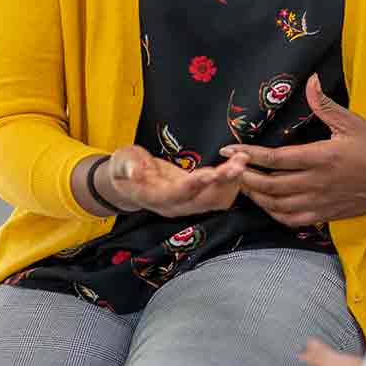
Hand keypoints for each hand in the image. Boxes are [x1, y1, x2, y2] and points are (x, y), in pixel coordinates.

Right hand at [103, 145, 247, 217]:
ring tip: (243, 159)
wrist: (128, 183)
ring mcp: (187, 204)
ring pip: (216, 201)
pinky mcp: (197, 198)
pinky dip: (232, 183)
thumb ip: (128, 167)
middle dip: (224, 182)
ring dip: (232, 182)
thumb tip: (135, 172)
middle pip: (204, 200)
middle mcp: (174, 206)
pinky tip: (238, 165)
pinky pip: (220, 197)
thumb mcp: (122, 162)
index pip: (177, 194)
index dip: (195, 185)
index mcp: (155, 197)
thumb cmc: (125, 168)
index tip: (212, 172)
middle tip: (240, 161)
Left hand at [221, 75, 365, 226]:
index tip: (230, 149)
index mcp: (322, 157)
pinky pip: (293, 219)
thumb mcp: (352, 122)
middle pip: (270, 185)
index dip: (249, 155)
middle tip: (232, 168)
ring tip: (245, 184)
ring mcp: (320, 202)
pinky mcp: (325, 214)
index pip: (276, 159)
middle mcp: (317, 183)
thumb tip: (309, 81)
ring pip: (278, 205)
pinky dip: (275, 213)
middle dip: (246, 177)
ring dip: (257, 196)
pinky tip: (268, 204)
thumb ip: (324, 104)